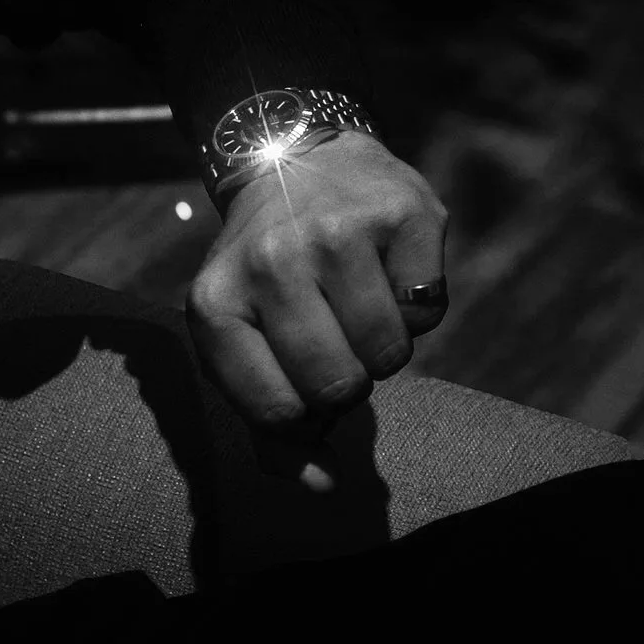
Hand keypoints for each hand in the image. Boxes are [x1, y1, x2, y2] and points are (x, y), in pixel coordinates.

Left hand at [185, 130, 450, 492]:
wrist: (297, 157)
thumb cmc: (272, 273)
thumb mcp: (245, 340)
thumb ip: (273, 425)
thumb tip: (323, 486)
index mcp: (214, 303)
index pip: (279, 414)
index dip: (303, 411)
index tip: (296, 372)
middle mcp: (270, 261)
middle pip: (339, 387)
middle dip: (348, 375)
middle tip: (332, 328)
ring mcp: (335, 231)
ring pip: (388, 354)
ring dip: (384, 341)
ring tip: (357, 295)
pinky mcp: (400, 211)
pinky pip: (429, 311)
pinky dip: (417, 302)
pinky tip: (387, 264)